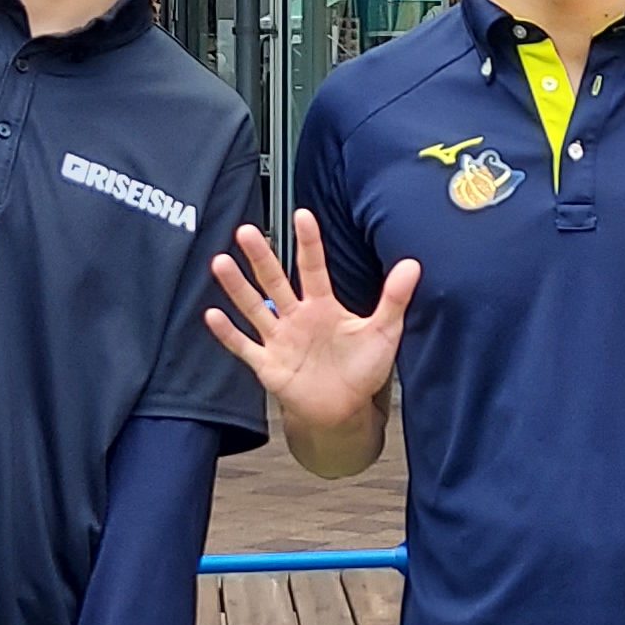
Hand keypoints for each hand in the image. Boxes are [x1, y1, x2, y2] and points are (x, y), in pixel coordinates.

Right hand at [203, 211, 417, 435]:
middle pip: (275, 281)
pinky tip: (211, 315)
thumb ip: (394, 298)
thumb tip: (413, 265)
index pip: (313, 268)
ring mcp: (279, 339)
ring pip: (254, 307)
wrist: (343, 409)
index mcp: (322, 306)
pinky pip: (244, 346)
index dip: (309, 242)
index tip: (302, 215)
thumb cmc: (361, 368)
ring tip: (221, 262)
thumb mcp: (383, 331)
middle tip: (245, 231)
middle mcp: (296, 317)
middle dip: (261, 257)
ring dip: (237, 287)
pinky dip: (228, 333)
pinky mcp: (267, 365)